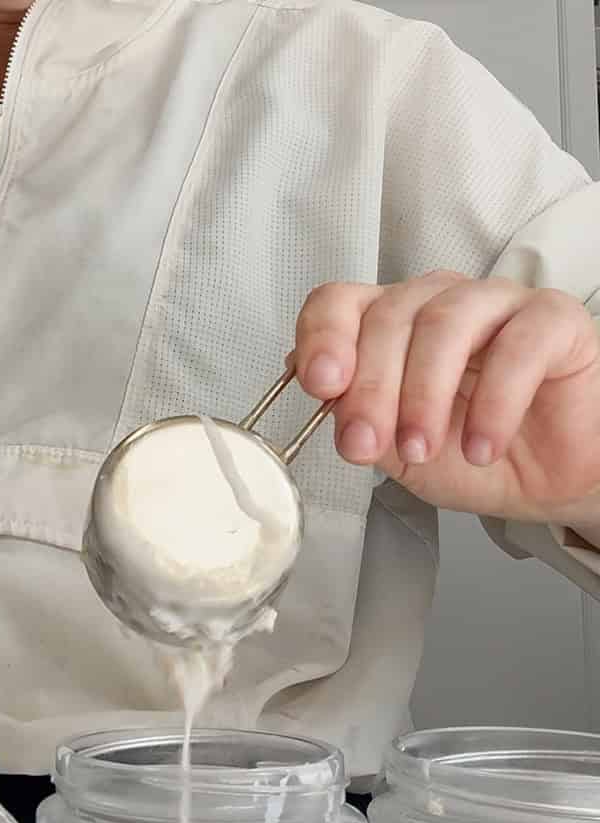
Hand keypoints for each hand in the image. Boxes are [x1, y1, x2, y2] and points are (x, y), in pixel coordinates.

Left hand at [293, 273, 599, 525]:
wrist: (547, 482)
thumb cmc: (469, 454)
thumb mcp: (391, 447)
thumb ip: (351, 413)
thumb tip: (305, 379)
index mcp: (389, 325)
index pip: (339, 303)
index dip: (323, 338)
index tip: (321, 386)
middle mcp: (439, 303)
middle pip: (389, 317)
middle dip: (371, 390)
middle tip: (369, 446)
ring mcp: (498, 304)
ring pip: (446, 322)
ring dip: (424, 395)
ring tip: (423, 450)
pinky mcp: (555, 321)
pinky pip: (519, 344)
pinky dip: (494, 403)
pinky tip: (481, 446)